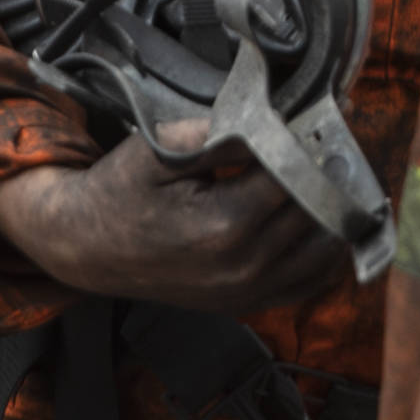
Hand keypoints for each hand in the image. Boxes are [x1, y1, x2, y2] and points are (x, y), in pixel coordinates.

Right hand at [0, 119, 355, 313]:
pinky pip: (311, 282)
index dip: (311, 142)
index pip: (296, 177)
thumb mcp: (158, 150)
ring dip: (333, 211)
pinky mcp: (248, 303)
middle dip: (326, 172)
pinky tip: (318, 218)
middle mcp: (245, 267)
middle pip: (318, 212)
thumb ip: (220, 135)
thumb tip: (274, 121)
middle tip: (330, 139)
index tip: (321, 115)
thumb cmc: (118, 194)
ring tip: (327, 175)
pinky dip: (325, 250)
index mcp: (224, 226)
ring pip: (326, 250)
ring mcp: (249, 293)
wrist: (85, 249)